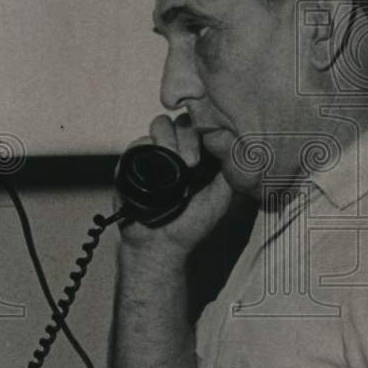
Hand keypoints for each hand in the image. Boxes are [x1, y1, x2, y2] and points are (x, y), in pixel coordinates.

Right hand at [114, 113, 232, 259]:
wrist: (160, 245)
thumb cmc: (192, 225)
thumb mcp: (221, 197)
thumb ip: (229, 170)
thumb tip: (232, 140)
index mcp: (200, 154)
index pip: (204, 126)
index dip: (207, 127)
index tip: (211, 145)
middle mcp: (178, 149)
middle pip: (183, 121)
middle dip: (188, 136)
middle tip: (192, 163)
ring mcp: (155, 153)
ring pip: (161, 124)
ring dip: (168, 138)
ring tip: (175, 161)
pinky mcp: (134, 160)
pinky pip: (138, 141)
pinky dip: (147, 145)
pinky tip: (156, 160)